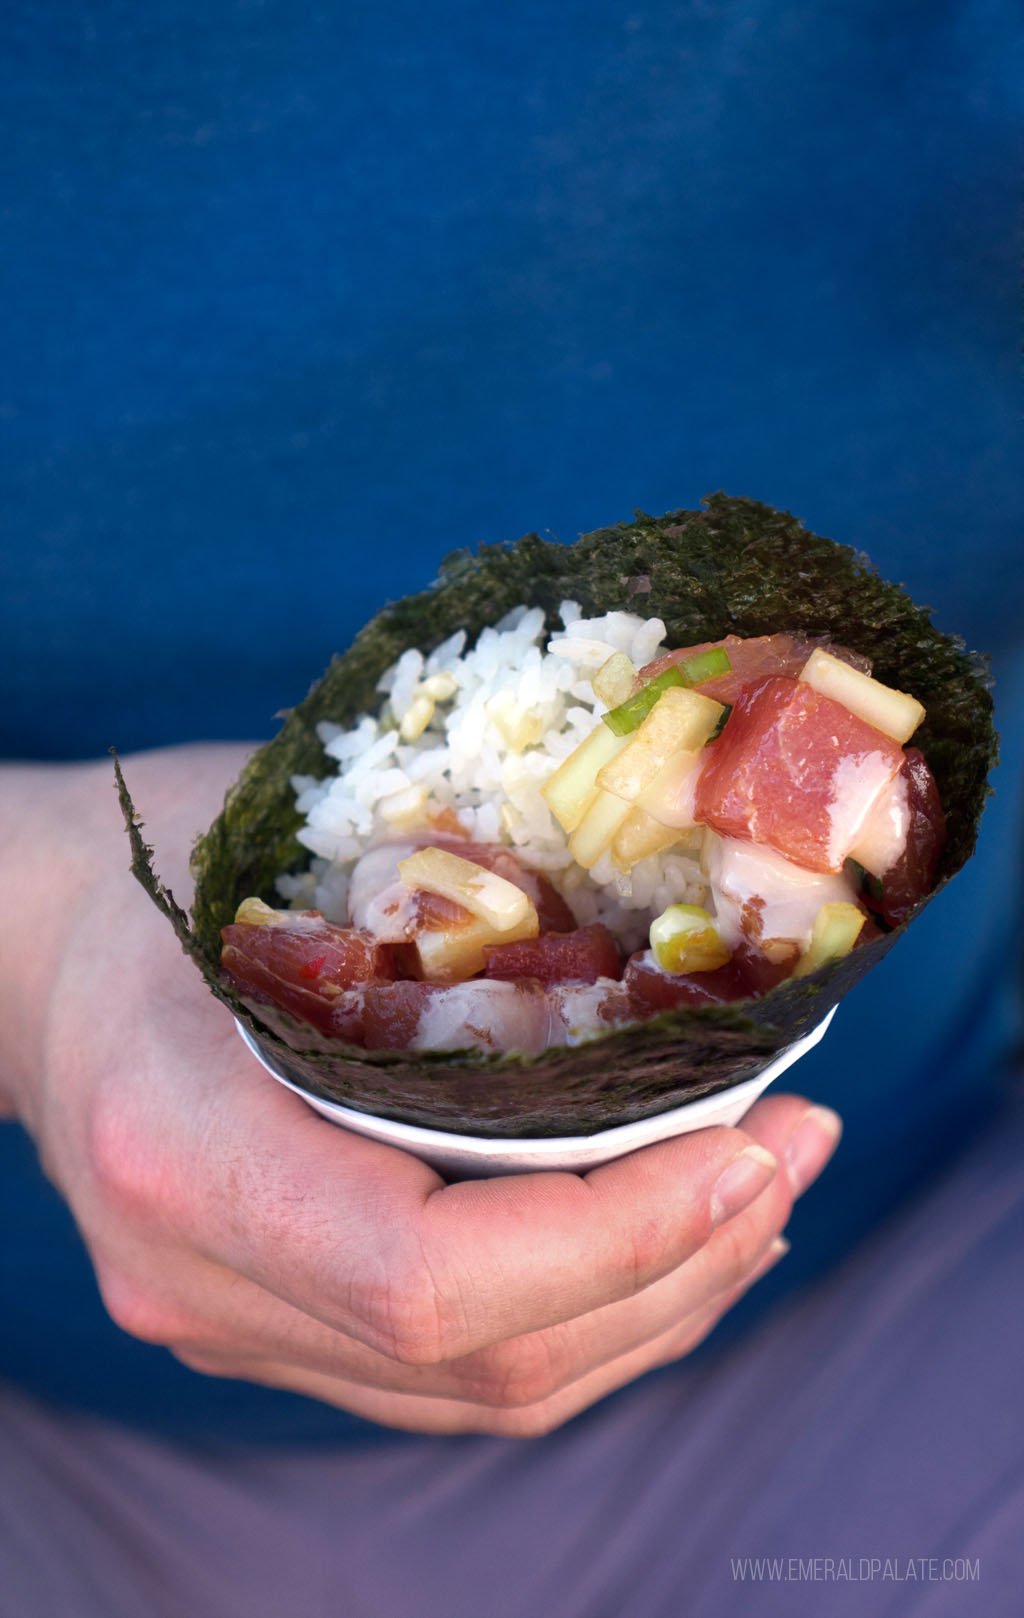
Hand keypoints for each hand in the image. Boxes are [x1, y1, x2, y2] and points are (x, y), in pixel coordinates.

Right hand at [1, 746, 841, 1436]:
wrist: (32, 950)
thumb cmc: (161, 859)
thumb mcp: (290, 834)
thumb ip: (454, 892)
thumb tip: (673, 930)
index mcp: (182, 1147)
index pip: (428, 1279)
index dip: (619, 1236)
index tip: (752, 1142)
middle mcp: (198, 1273)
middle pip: (483, 1357)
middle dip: (681, 1266)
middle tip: (802, 1148)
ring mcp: (228, 1318)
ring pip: (484, 1390)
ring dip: (657, 1304)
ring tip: (766, 1192)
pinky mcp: (266, 1321)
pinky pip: (451, 1374)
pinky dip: (585, 1318)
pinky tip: (666, 1240)